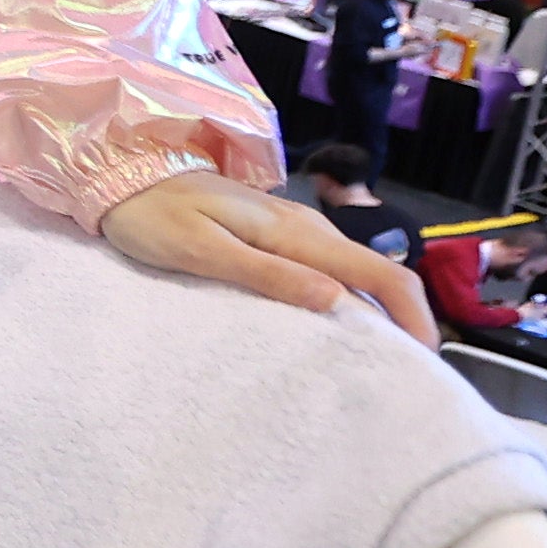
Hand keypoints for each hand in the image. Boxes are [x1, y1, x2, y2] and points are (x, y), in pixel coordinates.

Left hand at [102, 169, 436, 347]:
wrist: (121, 173)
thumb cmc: (152, 215)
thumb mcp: (202, 249)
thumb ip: (266, 273)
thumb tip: (335, 300)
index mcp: (295, 231)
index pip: (379, 270)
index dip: (413, 314)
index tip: (426, 359)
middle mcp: (306, 228)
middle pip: (378, 273)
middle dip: (403, 319)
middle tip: (407, 374)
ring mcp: (294, 230)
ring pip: (356, 273)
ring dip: (375, 313)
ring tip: (379, 362)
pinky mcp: (277, 236)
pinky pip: (328, 270)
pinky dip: (346, 301)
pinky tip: (336, 330)